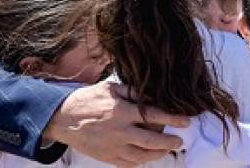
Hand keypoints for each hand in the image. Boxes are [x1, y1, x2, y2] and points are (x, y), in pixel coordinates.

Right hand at [43, 81, 189, 165]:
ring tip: (167, 149)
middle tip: (179, 140)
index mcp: (122, 112)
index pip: (154, 116)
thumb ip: (133, 92)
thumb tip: (153, 94)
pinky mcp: (108, 157)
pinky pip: (129, 164)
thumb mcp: (111, 88)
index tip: (186, 121)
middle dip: (170, 142)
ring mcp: (114, 147)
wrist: (63, 119)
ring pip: (143, 156)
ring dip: (158, 154)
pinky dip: (142, 162)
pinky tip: (148, 156)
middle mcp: (120, 132)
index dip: (173, 119)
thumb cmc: (88, 100)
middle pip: (152, 141)